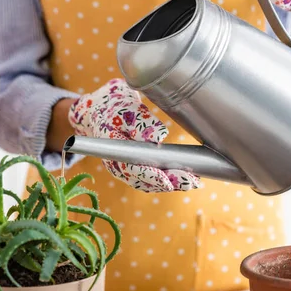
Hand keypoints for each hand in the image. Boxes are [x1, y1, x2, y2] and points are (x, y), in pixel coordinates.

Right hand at [69, 79, 199, 192]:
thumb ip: (141, 122)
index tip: (169, 181)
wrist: (97, 110)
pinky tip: (181, 180)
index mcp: (111, 149)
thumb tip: (159, 136)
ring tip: (192, 182)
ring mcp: (122, 168)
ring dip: (170, 184)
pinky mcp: (130, 167)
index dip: (152, 176)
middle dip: (169, 182)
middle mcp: (116, 164)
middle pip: (143, 180)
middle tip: (192, 181)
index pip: (133, 168)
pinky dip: (164, 180)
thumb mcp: (125, 106)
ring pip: (146, 182)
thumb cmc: (111, 106)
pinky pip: (147, 179)